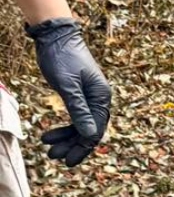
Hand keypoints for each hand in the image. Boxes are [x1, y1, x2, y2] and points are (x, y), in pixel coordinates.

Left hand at [25, 18, 111, 166]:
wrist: (55, 36)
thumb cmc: (62, 58)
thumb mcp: (68, 86)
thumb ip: (79, 110)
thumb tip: (90, 135)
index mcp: (101, 97)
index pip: (96, 129)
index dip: (82, 146)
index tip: (68, 160)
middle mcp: (99, 98)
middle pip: (89, 130)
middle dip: (72, 145)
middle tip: (54, 157)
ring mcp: (90, 96)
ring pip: (82, 125)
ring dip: (67, 138)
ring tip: (49, 148)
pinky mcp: (79, 93)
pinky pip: (76, 115)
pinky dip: (65, 126)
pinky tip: (53, 133)